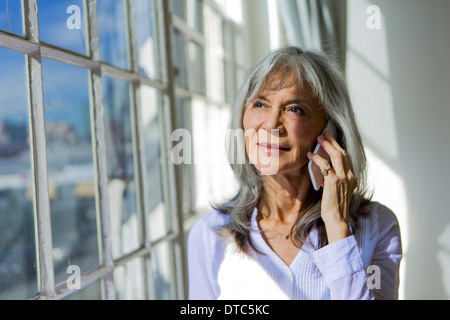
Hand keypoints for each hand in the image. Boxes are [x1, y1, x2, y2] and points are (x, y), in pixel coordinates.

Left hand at [307, 129, 356, 243]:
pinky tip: (311, 155)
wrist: (337, 219)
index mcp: (351, 178)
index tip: (330, 139)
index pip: (345, 158)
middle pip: (342, 153)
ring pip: (336, 156)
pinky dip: (317, 158)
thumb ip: (333, 180)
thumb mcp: (336, 191)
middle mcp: (349, 176)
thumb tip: (325, 171)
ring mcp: (342, 178)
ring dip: (327, 145)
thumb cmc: (334, 207)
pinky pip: (325, 166)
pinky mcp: (333, 182)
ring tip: (319, 138)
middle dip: (333, 141)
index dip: (337, 147)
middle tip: (325, 132)